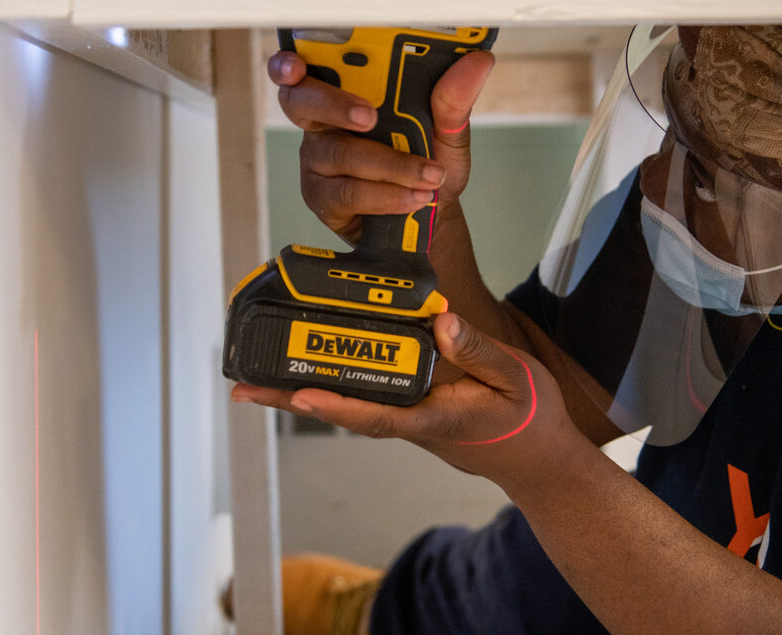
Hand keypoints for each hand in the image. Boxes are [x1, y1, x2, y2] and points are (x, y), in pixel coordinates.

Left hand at [231, 313, 588, 491]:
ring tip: (256, 380)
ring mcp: (409, 419)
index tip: (299, 394)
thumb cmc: (529, 420)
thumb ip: (480, 351)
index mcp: (435, 419)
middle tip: (243, 389)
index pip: (377, 414)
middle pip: (344, 412)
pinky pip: (364, 399)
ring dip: (302, 394)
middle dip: (292, 400)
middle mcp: (412, 422)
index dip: (336, 406)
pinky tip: (312, 372)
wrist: (538, 459)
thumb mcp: (517, 377)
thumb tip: (441, 321)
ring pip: (348, 405)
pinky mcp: (412, 412)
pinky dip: (332, 387)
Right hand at [268, 49, 494, 242]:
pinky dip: (387, 195)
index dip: (290, 63)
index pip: (306, 66)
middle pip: (300, 102)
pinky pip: (348, 192)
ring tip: (429, 176)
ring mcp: (319, 161)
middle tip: (369, 117)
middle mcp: (324, 122)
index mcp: (347, 92)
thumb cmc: (429, 163)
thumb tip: (477, 63)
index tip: (297, 65)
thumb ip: (453, 99)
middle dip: (333, 105)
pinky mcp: (323, 197)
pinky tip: (413, 198)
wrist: (431, 217)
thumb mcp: (449, 131)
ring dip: (389, 166)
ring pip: (340, 154)